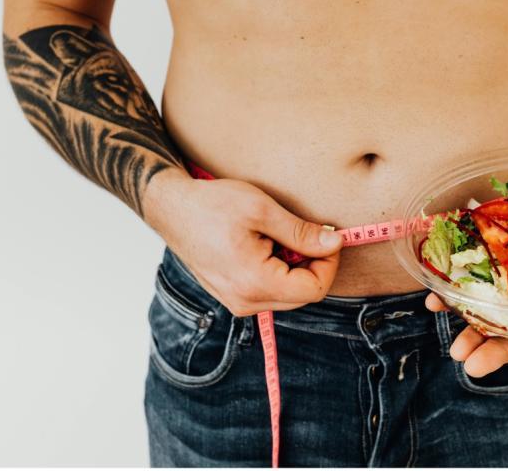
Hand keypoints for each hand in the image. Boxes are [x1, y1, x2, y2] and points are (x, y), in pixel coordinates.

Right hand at [144, 169, 342, 315]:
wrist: (172, 209)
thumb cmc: (213, 205)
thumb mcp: (263, 210)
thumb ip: (301, 233)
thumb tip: (335, 244)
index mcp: (255, 283)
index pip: (314, 289)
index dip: (329, 263)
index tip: (328, 237)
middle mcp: (245, 302)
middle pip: (303, 296)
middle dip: (314, 266)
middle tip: (308, 234)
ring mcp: (237, 302)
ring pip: (288, 295)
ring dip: (296, 269)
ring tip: (280, 237)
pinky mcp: (233, 296)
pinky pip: (270, 292)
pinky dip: (280, 272)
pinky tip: (267, 246)